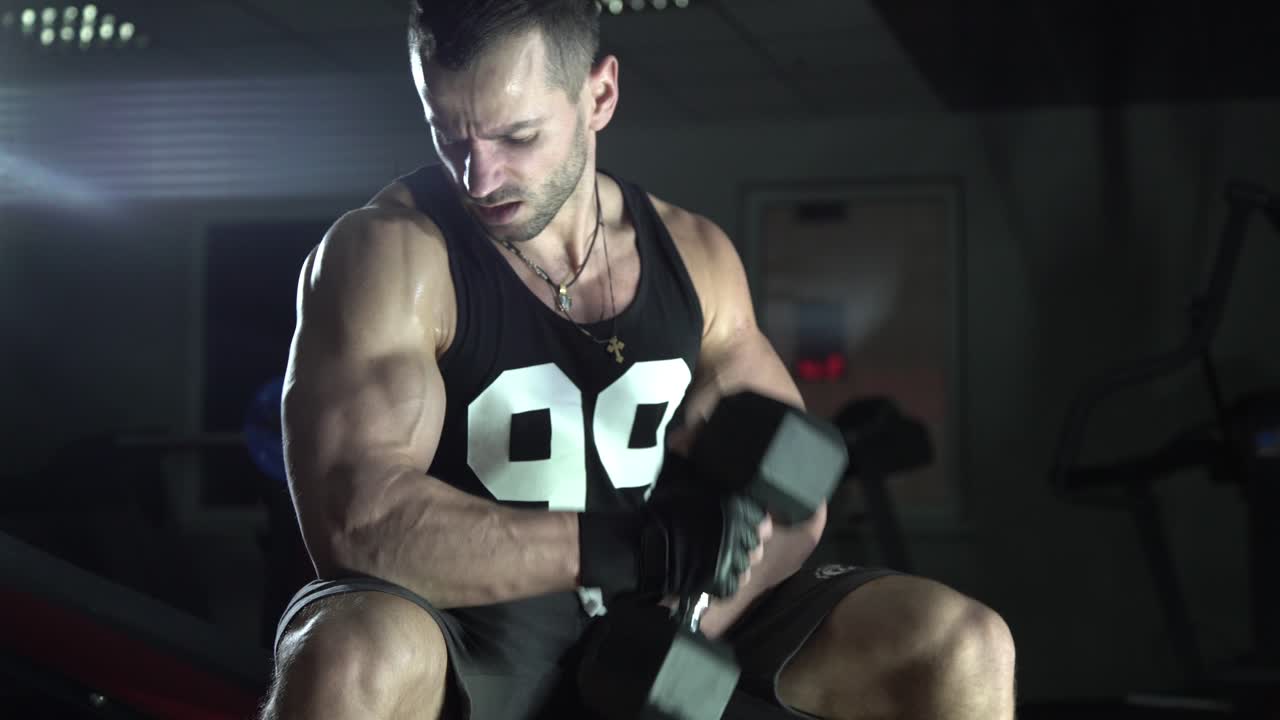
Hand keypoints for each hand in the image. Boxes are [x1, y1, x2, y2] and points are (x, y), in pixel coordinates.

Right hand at [644, 490, 771, 598]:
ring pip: (746, 567)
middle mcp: (739, 536)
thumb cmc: (664, 511)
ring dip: (736, 564)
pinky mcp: (719, 583)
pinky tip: (714, 576)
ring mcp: (731, 561)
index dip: (754, 522)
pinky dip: (725, 583)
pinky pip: (732, 586)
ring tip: (720, 561)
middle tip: (730, 543)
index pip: (760, 519)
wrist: (646, 544)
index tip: (747, 523)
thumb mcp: (688, 487)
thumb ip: (710, 486)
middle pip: (755, 545)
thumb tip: (714, 473)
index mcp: (735, 510)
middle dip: (745, 544)